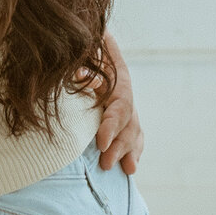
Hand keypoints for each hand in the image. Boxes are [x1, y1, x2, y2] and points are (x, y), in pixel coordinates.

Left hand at [94, 31, 143, 173]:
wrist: (96, 46)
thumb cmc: (85, 54)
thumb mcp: (85, 58)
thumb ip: (84, 65)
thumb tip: (78, 71)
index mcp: (119, 82)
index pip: (119, 108)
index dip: (111, 126)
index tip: (100, 142)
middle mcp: (127, 98)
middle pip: (127, 125)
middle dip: (117, 145)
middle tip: (104, 161)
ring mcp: (130, 111)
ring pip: (133, 134)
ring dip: (125, 152)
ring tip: (116, 168)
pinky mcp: (129, 122)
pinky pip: (136, 139)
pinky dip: (134, 153)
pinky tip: (130, 167)